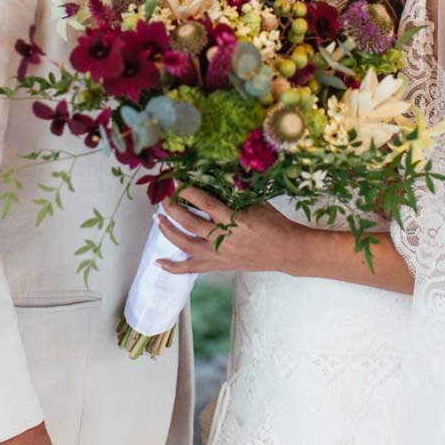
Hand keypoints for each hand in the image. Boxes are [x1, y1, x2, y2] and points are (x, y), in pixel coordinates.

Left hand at [156, 185, 300, 274]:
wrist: (286, 251)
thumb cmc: (275, 224)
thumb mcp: (258, 203)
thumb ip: (236, 193)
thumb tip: (217, 177)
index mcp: (235, 220)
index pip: (206, 204)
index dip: (189, 192)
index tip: (177, 182)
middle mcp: (225, 239)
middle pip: (191, 224)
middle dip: (173, 210)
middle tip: (164, 198)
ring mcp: (220, 255)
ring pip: (187, 245)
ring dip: (169, 232)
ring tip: (158, 220)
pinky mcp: (219, 266)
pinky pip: (192, 268)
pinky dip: (174, 267)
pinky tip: (159, 262)